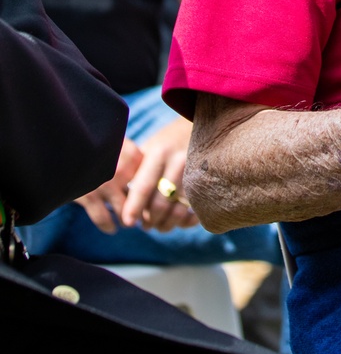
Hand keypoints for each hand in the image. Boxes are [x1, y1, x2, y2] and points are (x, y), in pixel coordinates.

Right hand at [74, 137, 143, 233]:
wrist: (64, 146)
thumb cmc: (93, 144)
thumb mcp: (117, 144)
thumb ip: (131, 159)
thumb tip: (147, 181)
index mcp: (133, 155)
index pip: (150, 180)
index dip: (150, 192)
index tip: (150, 199)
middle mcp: (122, 169)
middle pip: (139, 198)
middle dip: (140, 210)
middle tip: (141, 216)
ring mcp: (106, 184)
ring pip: (124, 212)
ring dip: (126, 220)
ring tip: (127, 223)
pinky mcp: (89, 197)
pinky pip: (104, 219)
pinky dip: (108, 226)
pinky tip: (111, 228)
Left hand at [119, 116, 198, 232]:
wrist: (200, 127)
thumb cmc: (166, 143)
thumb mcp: (149, 149)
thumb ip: (135, 172)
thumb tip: (118, 202)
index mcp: (160, 153)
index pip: (144, 187)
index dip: (134, 207)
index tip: (128, 222)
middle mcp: (179, 162)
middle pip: (160, 203)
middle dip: (150, 220)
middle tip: (145, 226)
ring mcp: (197, 172)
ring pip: (178, 210)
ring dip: (166, 224)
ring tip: (158, 226)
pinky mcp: (209, 181)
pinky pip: (197, 210)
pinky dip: (186, 222)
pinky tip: (179, 222)